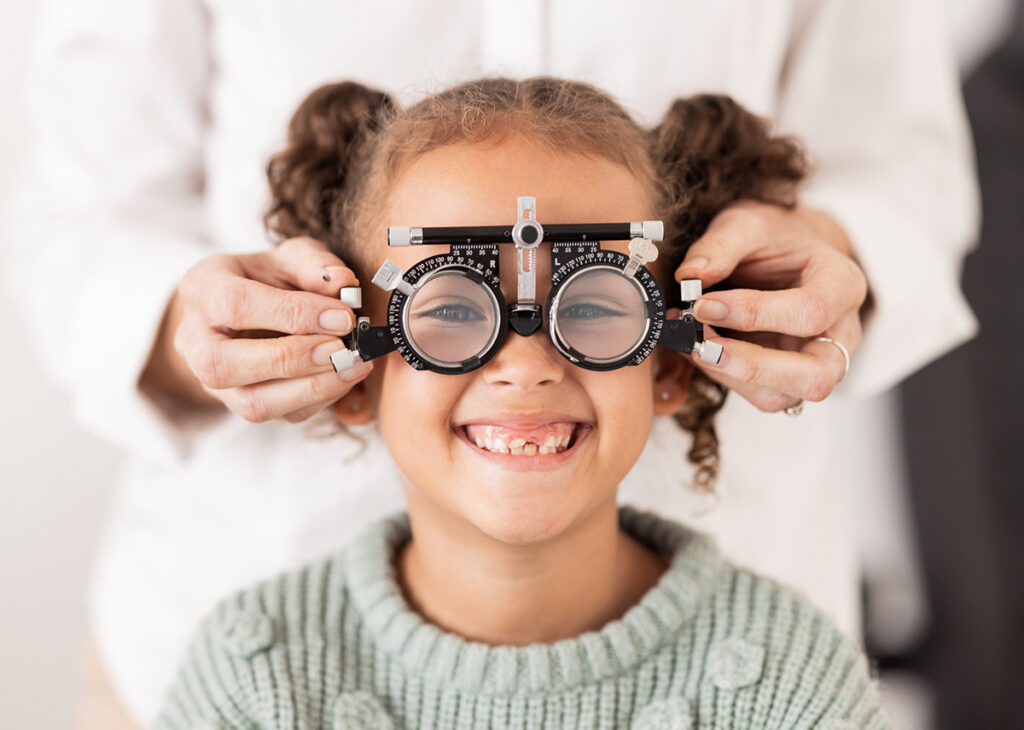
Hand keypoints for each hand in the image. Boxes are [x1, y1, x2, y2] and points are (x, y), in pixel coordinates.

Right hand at [142, 237, 371, 422]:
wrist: (247, 308)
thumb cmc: (268, 278)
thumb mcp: (289, 257)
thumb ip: (314, 265)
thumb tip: (343, 282)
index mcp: (202, 288)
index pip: (235, 305)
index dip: (293, 313)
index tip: (343, 316)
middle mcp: (196, 340)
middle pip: (225, 364)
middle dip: (293, 359)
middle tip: (343, 348)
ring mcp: (213, 380)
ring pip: (251, 403)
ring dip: (311, 389)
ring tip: (353, 366)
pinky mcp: (241, 405)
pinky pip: (279, 415)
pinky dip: (319, 399)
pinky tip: (345, 377)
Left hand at [674, 200, 867, 411]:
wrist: (781, 253)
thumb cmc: (770, 239)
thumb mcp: (745, 224)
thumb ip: (719, 246)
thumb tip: (690, 276)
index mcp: (842, 284)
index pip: (811, 312)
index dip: (754, 313)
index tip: (703, 305)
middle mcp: (841, 332)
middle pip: (816, 375)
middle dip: (752, 366)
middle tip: (701, 344)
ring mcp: (819, 362)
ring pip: (784, 397)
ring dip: (731, 376)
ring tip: (694, 343)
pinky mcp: (790, 380)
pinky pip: (761, 397)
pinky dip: (725, 379)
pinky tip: (701, 349)